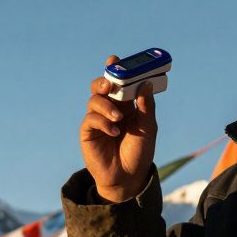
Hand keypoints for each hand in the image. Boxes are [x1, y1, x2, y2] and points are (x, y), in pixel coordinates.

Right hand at [80, 55, 157, 202]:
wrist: (129, 177)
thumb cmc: (139, 151)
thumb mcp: (148, 128)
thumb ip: (147, 106)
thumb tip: (146, 84)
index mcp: (125, 104)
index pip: (119, 82)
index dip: (116, 69)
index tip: (115, 59)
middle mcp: (109, 108)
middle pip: (100, 86)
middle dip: (104, 81)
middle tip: (110, 84)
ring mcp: (97, 119)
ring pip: (94, 100)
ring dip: (106, 105)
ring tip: (118, 118)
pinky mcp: (88, 132)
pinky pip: (90, 119)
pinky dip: (103, 122)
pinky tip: (114, 131)